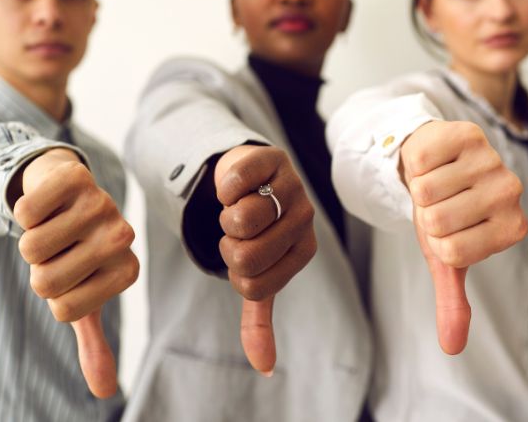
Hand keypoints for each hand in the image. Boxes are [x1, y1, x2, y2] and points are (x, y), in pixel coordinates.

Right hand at [14, 148, 137, 397]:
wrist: (69, 192)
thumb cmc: (75, 251)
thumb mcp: (84, 296)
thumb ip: (95, 342)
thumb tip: (107, 393)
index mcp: (126, 271)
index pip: (64, 309)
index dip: (53, 295)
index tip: (70, 274)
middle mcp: (122, 238)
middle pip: (45, 281)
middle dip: (37, 268)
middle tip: (57, 251)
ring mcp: (103, 204)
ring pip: (32, 245)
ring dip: (29, 239)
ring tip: (53, 227)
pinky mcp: (78, 178)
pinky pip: (27, 209)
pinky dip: (24, 210)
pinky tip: (48, 203)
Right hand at [214, 145, 316, 375]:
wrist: (254, 176)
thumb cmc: (257, 229)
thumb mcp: (258, 272)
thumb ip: (259, 318)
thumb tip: (264, 368)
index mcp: (304, 252)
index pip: (252, 286)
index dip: (234, 271)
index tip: (243, 252)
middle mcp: (305, 220)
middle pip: (244, 256)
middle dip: (227, 244)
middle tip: (238, 230)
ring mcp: (292, 187)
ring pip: (238, 220)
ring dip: (224, 216)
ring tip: (239, 205)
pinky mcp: (273, 159)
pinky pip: (232, 184)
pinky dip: (222, 187)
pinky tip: (237, 184)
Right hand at [400, 121, 527, 353]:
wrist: (434, 160)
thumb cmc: (443, 209)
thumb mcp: (446, 256)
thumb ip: (453, 299)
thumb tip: (451, 347)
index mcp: (510, 229)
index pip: (452, 250)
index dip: (435, 239)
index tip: (447, 225)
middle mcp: (511, 193)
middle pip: (438, 220)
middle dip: (426, 212)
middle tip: (439, 201)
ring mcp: (492, 161)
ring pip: (428, 190)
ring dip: (419, 186)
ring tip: (436, 180)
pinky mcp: (468, 134)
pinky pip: (420, 162)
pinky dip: (415, 164)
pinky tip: (432, 160)